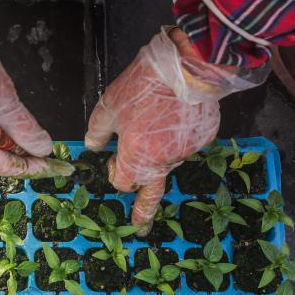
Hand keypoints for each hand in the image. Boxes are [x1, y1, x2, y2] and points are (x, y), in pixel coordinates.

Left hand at [85, 28, 263, 234]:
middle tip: (140, 229)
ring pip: (167, 160)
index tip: (110, 164)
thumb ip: (97, 132)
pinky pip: (185, 143)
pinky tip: (174, 114)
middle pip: (150, 192)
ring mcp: (187, 151)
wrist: (188, 66)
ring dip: (159, 152)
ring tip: (156, 121)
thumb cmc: (144, 86)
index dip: (113, 174)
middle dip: (144, 213)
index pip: (122, 182)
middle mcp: (164, 161)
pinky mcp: (204, 138)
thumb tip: (91, 146)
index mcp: (137, 158)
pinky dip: (177, 135)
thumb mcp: (108, 107)